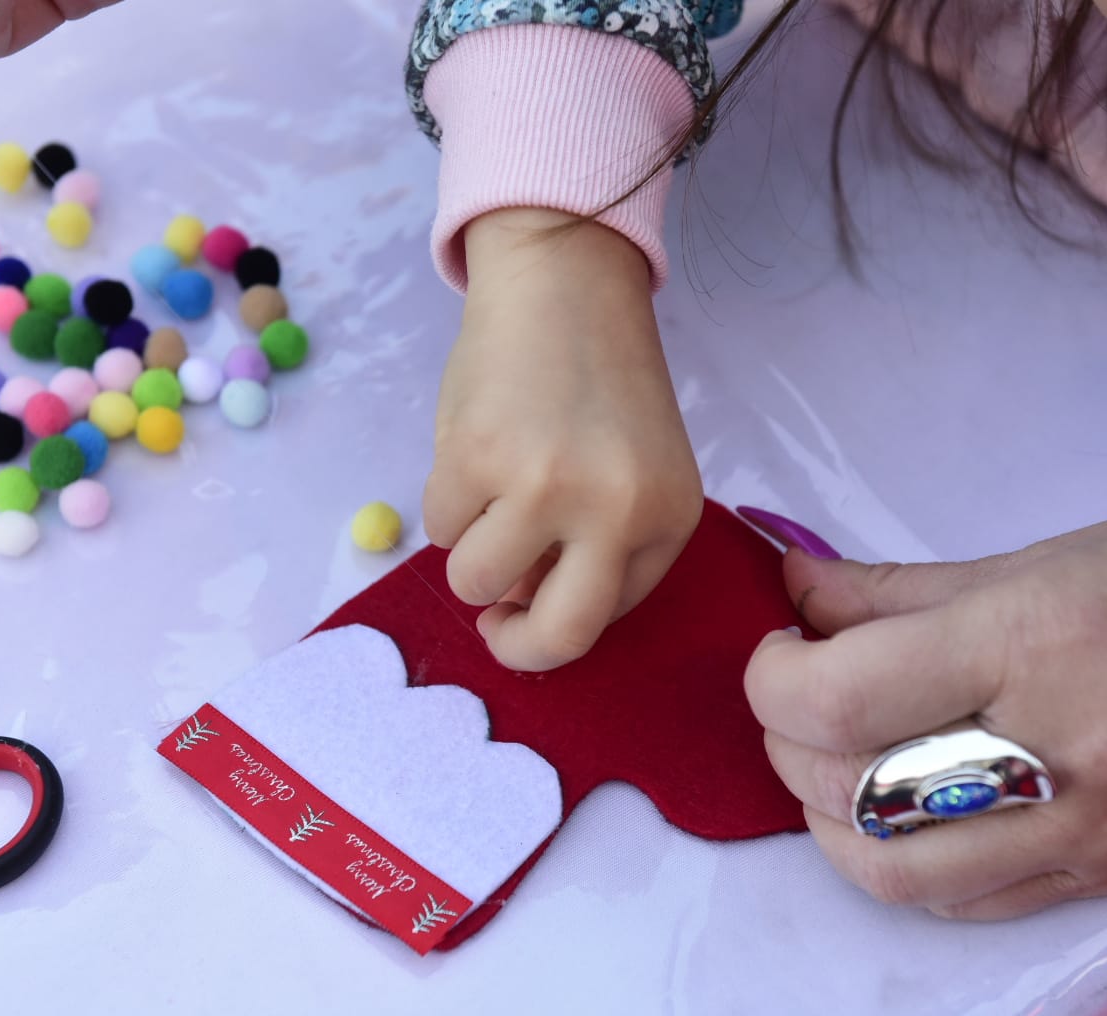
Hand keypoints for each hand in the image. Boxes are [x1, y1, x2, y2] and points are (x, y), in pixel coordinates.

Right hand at [424, 208, 702, 671]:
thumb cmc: (596, 380)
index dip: (561, 616)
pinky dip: (445, 502)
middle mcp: (618, 510)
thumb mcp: (631, 469)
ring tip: (485, 497)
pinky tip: (473, 449)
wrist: (562, 279)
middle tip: (494, 626)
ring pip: (478, 582)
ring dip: (469, 554)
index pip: (611, 615)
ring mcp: (546, 487)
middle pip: (561, 636)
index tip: (532, 606)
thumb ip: (597, 542)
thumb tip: (524, 605)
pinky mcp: (477, 459)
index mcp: (669, 517)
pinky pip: (438, 526)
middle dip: (516, 646)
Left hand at [745, 500, 1106, 918]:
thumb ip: (899, 588)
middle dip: (787, 743)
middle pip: (852, 791)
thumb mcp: (1044, 555)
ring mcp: (1091, 832)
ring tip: (834, 761)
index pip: (844, 696)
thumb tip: (795, 593)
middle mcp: (1060, 749)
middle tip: (795, 697)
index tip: (776, 652)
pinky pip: (968, 902)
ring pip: (894, 873)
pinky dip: (904, 866)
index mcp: (1038, 640)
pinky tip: (903, 814)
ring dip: (828, 819)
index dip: (771, 680)